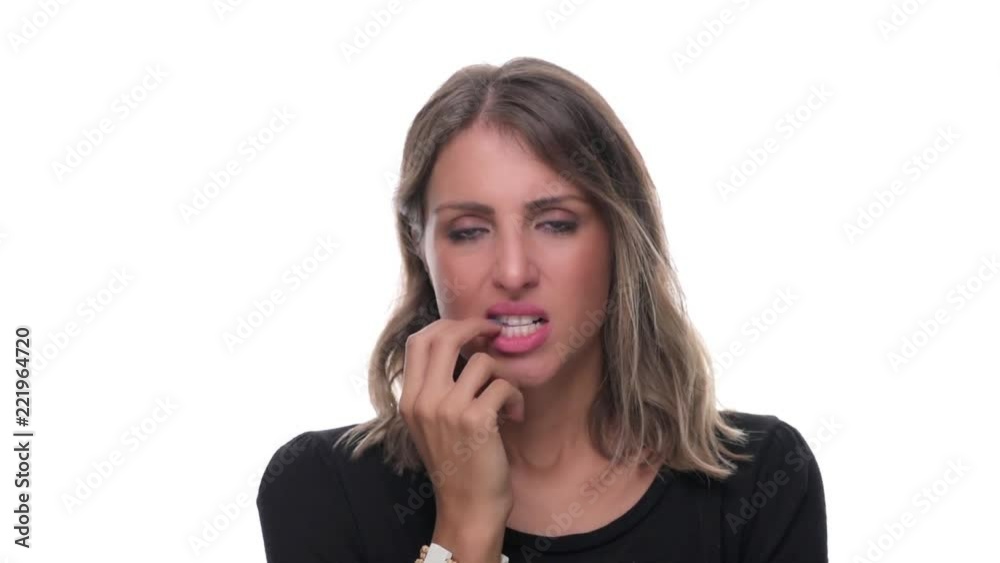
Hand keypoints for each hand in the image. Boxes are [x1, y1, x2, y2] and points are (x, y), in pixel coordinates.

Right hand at [399, 317, 525, 525]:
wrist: (468, 507)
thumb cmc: (458, 464)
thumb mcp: (431, 424)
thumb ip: (435, 389)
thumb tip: (461, 345)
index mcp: (409, 400)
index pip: (417, 341)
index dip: (446, 326)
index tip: (470, 330)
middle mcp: (423, 401)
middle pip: (444, 337)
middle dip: (474, 327)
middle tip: (494, 333)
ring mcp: (448, 410)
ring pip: (482, 361)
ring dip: (503, 376)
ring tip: (506, 400)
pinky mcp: (476, 420)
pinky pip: (503, 385)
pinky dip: (515, 398)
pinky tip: (514, 416)